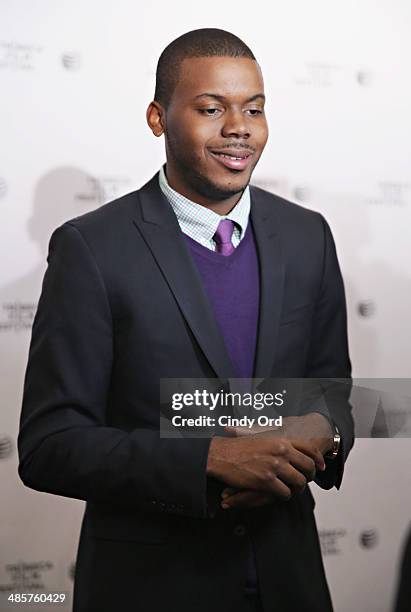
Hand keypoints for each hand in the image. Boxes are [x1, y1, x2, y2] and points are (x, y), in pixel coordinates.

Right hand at [217, 413, 332, 509]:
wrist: (221, 455)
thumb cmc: (238, 448)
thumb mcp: (262, 438)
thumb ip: (278, 443)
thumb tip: (291, 447)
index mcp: (281, 440)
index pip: (309, 448)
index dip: (318, 459)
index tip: (321, 467)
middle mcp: (281, 451)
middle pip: (308, 466)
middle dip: (310, 476)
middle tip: (306, 480)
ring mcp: (274, 466)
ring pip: (299, 482)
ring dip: (297, 488)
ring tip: (292, 489)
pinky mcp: (266, 481)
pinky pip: (285, 492)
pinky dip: (284, 495)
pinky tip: (278, 493)